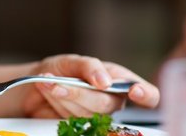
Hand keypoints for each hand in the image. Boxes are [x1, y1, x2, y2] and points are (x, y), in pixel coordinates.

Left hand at [23, 54, 159, 117]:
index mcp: (119, 80)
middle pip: (106, 104)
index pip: (148, 94)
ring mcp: (96, 115)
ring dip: (63, 95)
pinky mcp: (79, 125)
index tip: (135, 91)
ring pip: (85, 113)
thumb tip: (105, 81)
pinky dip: (56, 102)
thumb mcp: (74, 60)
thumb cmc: (61, 69)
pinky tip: (50, 91)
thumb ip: (90, 66)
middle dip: (79, 92)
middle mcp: (112, 100)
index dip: (146, 95)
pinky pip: (70, 119)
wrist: (37, 82)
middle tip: (59, 83)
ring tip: (51, 82)